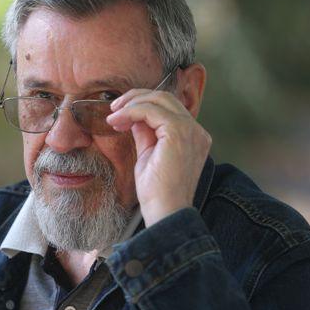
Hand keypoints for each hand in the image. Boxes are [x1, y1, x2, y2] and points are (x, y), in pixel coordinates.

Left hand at [106, 89, 210, 226]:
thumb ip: (145, 133)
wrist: (164, 211)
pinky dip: (131, 111)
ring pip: (159, 99)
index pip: (168, 108)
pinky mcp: (178, 132)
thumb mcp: (148, 155)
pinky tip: (117, 121)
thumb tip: (134, 116)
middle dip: (136, 98)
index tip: (119, 117)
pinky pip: (151, 110)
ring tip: (113, 116)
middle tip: (114, 109)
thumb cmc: (157, 192)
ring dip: (132, 103)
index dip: (142, 106)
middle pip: (165, 98)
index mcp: (193, 137)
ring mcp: (190, 130)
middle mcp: (196, 131)